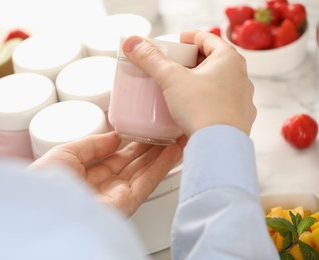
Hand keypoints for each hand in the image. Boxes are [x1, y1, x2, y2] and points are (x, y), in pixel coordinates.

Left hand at [30, 132, 185, 216]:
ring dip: (163, 154)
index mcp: (89, 174)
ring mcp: (117, 196)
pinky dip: (163, 166)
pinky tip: (174, 151)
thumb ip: (94, 144)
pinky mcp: (126, 205)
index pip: (118, 157)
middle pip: (135, 164)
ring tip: (178, 137)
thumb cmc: (44, 183)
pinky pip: (148, 182)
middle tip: (168, 131)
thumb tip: (116, 136)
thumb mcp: (67, 153)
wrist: (42, 208)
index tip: (147, 130)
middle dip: (153, 148)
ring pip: (146, 172)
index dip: (134, 144)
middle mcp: (105, 186)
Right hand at [121, 30, 256, 135]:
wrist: (219, 147)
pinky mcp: (239, 119)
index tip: (181, 39)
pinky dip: (209, 100)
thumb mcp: (171, 79)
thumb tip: (134, 44)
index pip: (210, 39)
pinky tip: (195, 108)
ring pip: (220, 83)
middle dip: (195, 60)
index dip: (193, 37)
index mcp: (229, 60)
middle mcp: (241, 78)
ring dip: (203, 81)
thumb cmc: (202, 109)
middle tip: (177, 64)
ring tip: (184, 87)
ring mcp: (243, 100)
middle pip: (215, 61)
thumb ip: (151, 60)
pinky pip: (222, 103)